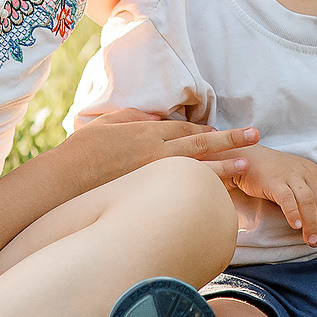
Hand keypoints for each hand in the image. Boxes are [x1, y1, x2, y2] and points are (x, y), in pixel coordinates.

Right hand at [64, 108, 258, 185]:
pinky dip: (202, 193)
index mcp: (146, 132)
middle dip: (230, 139)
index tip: (221, 133)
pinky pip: (182, 192)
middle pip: (200, 144)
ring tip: (247, 164)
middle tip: (254, 136)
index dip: (205, 131)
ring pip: (198, 169)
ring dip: (225, 166)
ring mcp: (155, 176)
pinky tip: (218, 198)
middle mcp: (156, 152)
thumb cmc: (80, 152)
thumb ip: (132, 117)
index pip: (184, 129)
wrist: (62, 181)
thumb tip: (154, 117)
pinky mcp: (150, 196)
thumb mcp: (106, 124)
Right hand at [228, 147, 316, 246]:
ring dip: (311, 223)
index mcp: (316, 173)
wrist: (250, 159)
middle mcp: (307, 172)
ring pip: (308, 202)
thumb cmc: (276, 175)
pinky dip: (293, 213)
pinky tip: (295, 226)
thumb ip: (313, 197)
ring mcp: (291, 175)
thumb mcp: (300, 182)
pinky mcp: (275, 180)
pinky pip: (287, 199)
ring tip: (309, 240)